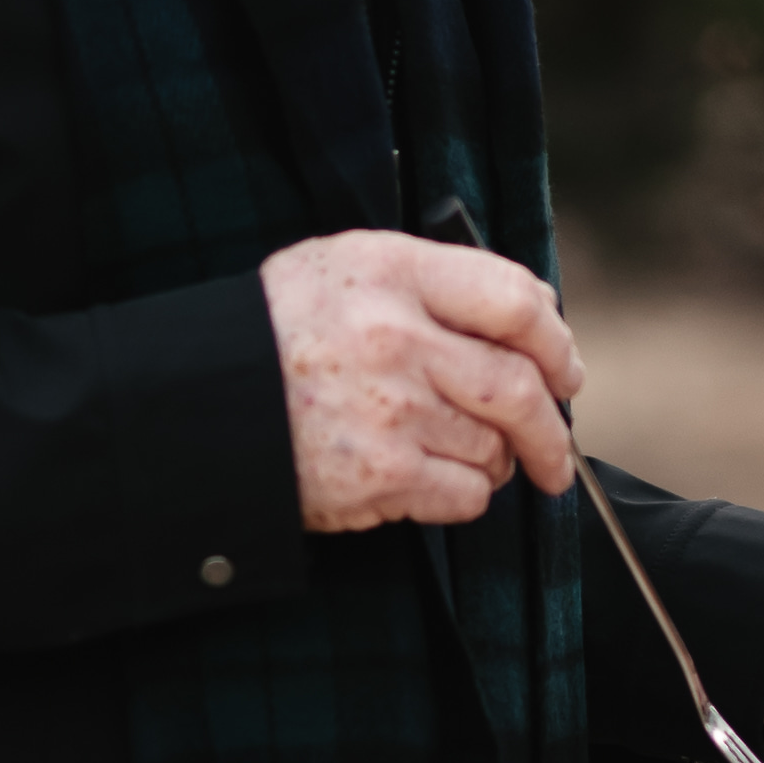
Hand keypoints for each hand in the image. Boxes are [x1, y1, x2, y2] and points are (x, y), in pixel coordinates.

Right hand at [266, 231, 579, 531]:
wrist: (199, 402)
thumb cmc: (278, 333)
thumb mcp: (345, 267)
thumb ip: (433, 280)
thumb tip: (531, 311)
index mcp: (392, 272)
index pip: (515, 298)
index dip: (554, 340)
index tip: (563, 369)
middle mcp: (396, 337)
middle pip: (520, 386)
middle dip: (552, 426)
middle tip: (554, 449)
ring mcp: (390, 409)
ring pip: (495, 445)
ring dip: (498, 461)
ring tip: (469, 457)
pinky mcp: (380, 474)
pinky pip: (465, 495)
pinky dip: (467, 495)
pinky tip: (438, 483)